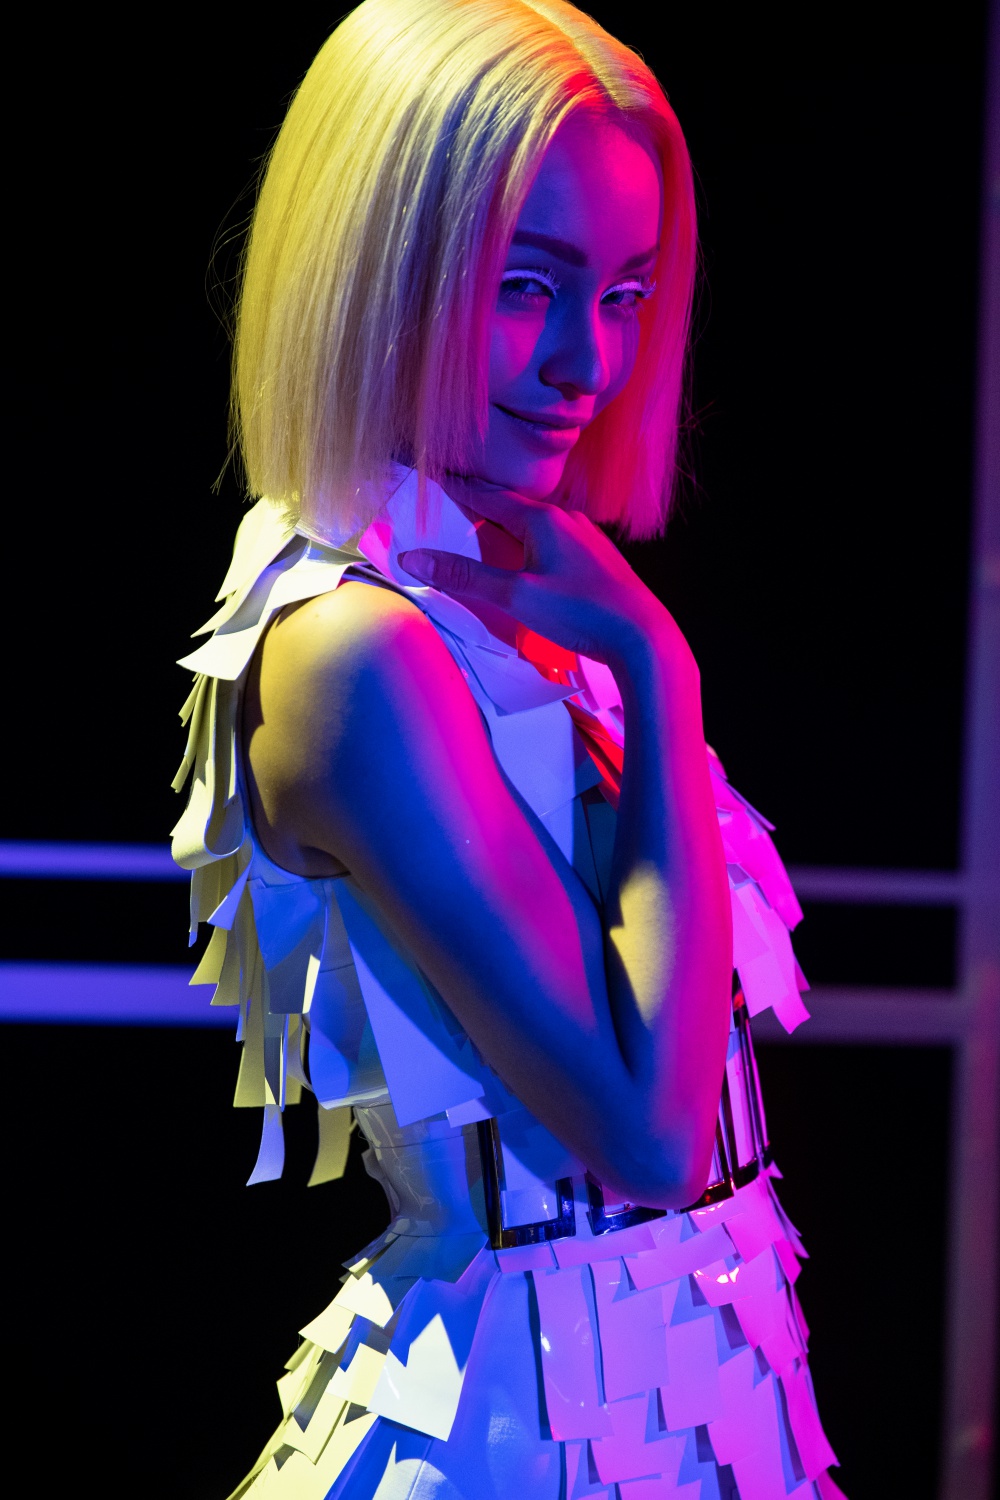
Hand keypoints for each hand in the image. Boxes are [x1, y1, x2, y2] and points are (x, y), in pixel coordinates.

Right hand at [398, 477, 680, 667]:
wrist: (642, 636)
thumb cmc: (579, 613)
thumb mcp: (515, 596)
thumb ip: (464, 577)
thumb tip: (412, 558)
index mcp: (542, 519)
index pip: (488, 496)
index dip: (458, 488)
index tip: (434, 475)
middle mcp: (565, 518)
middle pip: (512, 505)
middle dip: (481, 502)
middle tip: (453, 497)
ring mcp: (584, 536)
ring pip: (535, 521)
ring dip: (508, 521)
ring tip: (486, 523)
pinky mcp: (596, 557)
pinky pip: (553, 536)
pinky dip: (530, 537)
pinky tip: (531, 552)